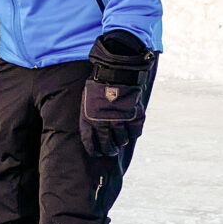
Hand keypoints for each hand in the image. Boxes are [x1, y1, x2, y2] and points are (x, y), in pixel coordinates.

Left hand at [79, 31, 154, 156]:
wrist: (115, 71)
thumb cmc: (98, 85)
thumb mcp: (86, 102)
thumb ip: (89, 119)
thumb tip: (92, 134)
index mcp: (90, 122)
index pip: (91, 145)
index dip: (95, 151)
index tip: (98, 152)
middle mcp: (105, 125)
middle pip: (108, 147)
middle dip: (110, 150)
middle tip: (112, 150)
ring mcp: (121, 121)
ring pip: (123, 141)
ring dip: (122, 140)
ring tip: (121, 137)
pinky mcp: (134, 116)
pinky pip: (136, 132)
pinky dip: (134, 132)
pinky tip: (131, 128)